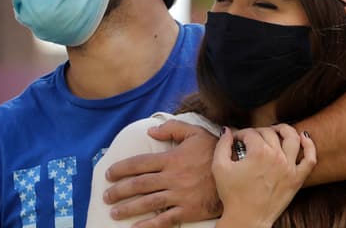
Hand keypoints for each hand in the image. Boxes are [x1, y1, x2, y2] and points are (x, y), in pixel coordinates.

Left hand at [103, 120, 221, 226]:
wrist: (239, 173)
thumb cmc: (215, 152)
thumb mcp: (196, 133)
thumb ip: (173, 128)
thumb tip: (151, 131)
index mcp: (172, 159)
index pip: (139, 164)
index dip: (121, 169)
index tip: (109, 174)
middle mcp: (172, 178)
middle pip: (139, 185)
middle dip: (119, 191)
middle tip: (106, 196)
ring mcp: (179, 196)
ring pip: (147, 203)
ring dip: (128, 208)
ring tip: (114, 212)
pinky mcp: (188, 211)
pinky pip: (165, 220)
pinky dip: (148, 226)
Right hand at [213, 125, 314, 227]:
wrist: (247, 219)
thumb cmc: (233, 195)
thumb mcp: (219, 167)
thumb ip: (222, 145)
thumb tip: (226, 131)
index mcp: (259, 152)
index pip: (250, 133)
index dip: (241, 134)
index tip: (236, 139)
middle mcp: (277, 157)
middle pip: (269, 133)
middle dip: (257, 132)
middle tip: (251, 139)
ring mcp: (289, 168)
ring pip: (292, 138)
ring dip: (284, 130)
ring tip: (277, 130)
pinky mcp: (297, 179)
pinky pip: (310, 159)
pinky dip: (310, 146)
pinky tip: (304, 138)